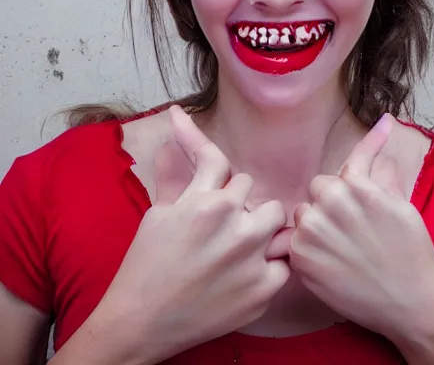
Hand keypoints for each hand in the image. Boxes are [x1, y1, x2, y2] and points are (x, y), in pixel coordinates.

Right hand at [94, 106, 289, 363]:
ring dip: (258, 223)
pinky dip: (267, 265)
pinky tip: (245, 271)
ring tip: (238, 241)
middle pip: (250, 186)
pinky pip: (282, 261)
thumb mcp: (158, 212)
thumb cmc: (145, 263)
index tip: (210, 177)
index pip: (221, 162)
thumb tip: (177, 121)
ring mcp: (253, 259)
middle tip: (218, 219)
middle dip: (234, 197)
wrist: (141, 321)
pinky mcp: (263, 290)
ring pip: (276, 217)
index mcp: (207, 203)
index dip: (213, 170)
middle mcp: (236, 226)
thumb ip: (176, 172)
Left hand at [289, 114, 433, 340]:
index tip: (385, 124)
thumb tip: (388, 133)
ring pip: (303, 214)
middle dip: (331, 202)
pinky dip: (308, 249)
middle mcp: (330, 203)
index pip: (347, 165)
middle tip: (351, 227)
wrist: (413, 304)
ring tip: (342, 248)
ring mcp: (312, 231)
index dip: (366, 148)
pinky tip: (330, 263)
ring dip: (317, 225)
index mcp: (357, 188)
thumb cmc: (413, 254)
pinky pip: (294, 241)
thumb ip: (384, 175)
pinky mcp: (300, 257)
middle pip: (319, 189)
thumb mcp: (403, 209)